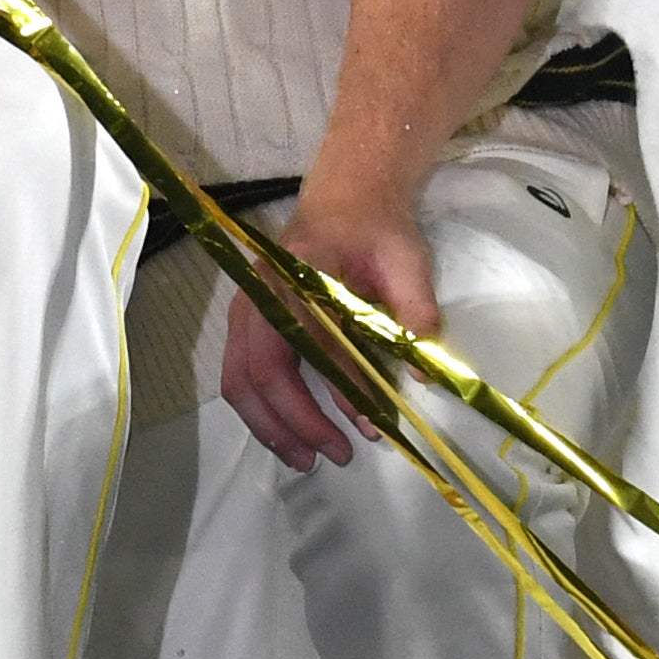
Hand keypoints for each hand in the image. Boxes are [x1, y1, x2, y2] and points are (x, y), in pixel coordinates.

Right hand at [220, 185, 434, 471]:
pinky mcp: (245, 322)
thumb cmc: (376, 229)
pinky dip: (258, 412)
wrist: (344, 198)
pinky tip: (287, 436)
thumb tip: (420, 374)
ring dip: (270, 426)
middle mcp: (260, 291)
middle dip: (295, 421)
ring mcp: (245, 307)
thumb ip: (415, 311)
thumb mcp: (407, 260)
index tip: (372, 425)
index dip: (340, 388)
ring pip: (239, 379)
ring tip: (307, 460)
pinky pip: (238, 375)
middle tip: (337, 456)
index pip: (312, 341)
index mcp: (298, 271)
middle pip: (260, 370)